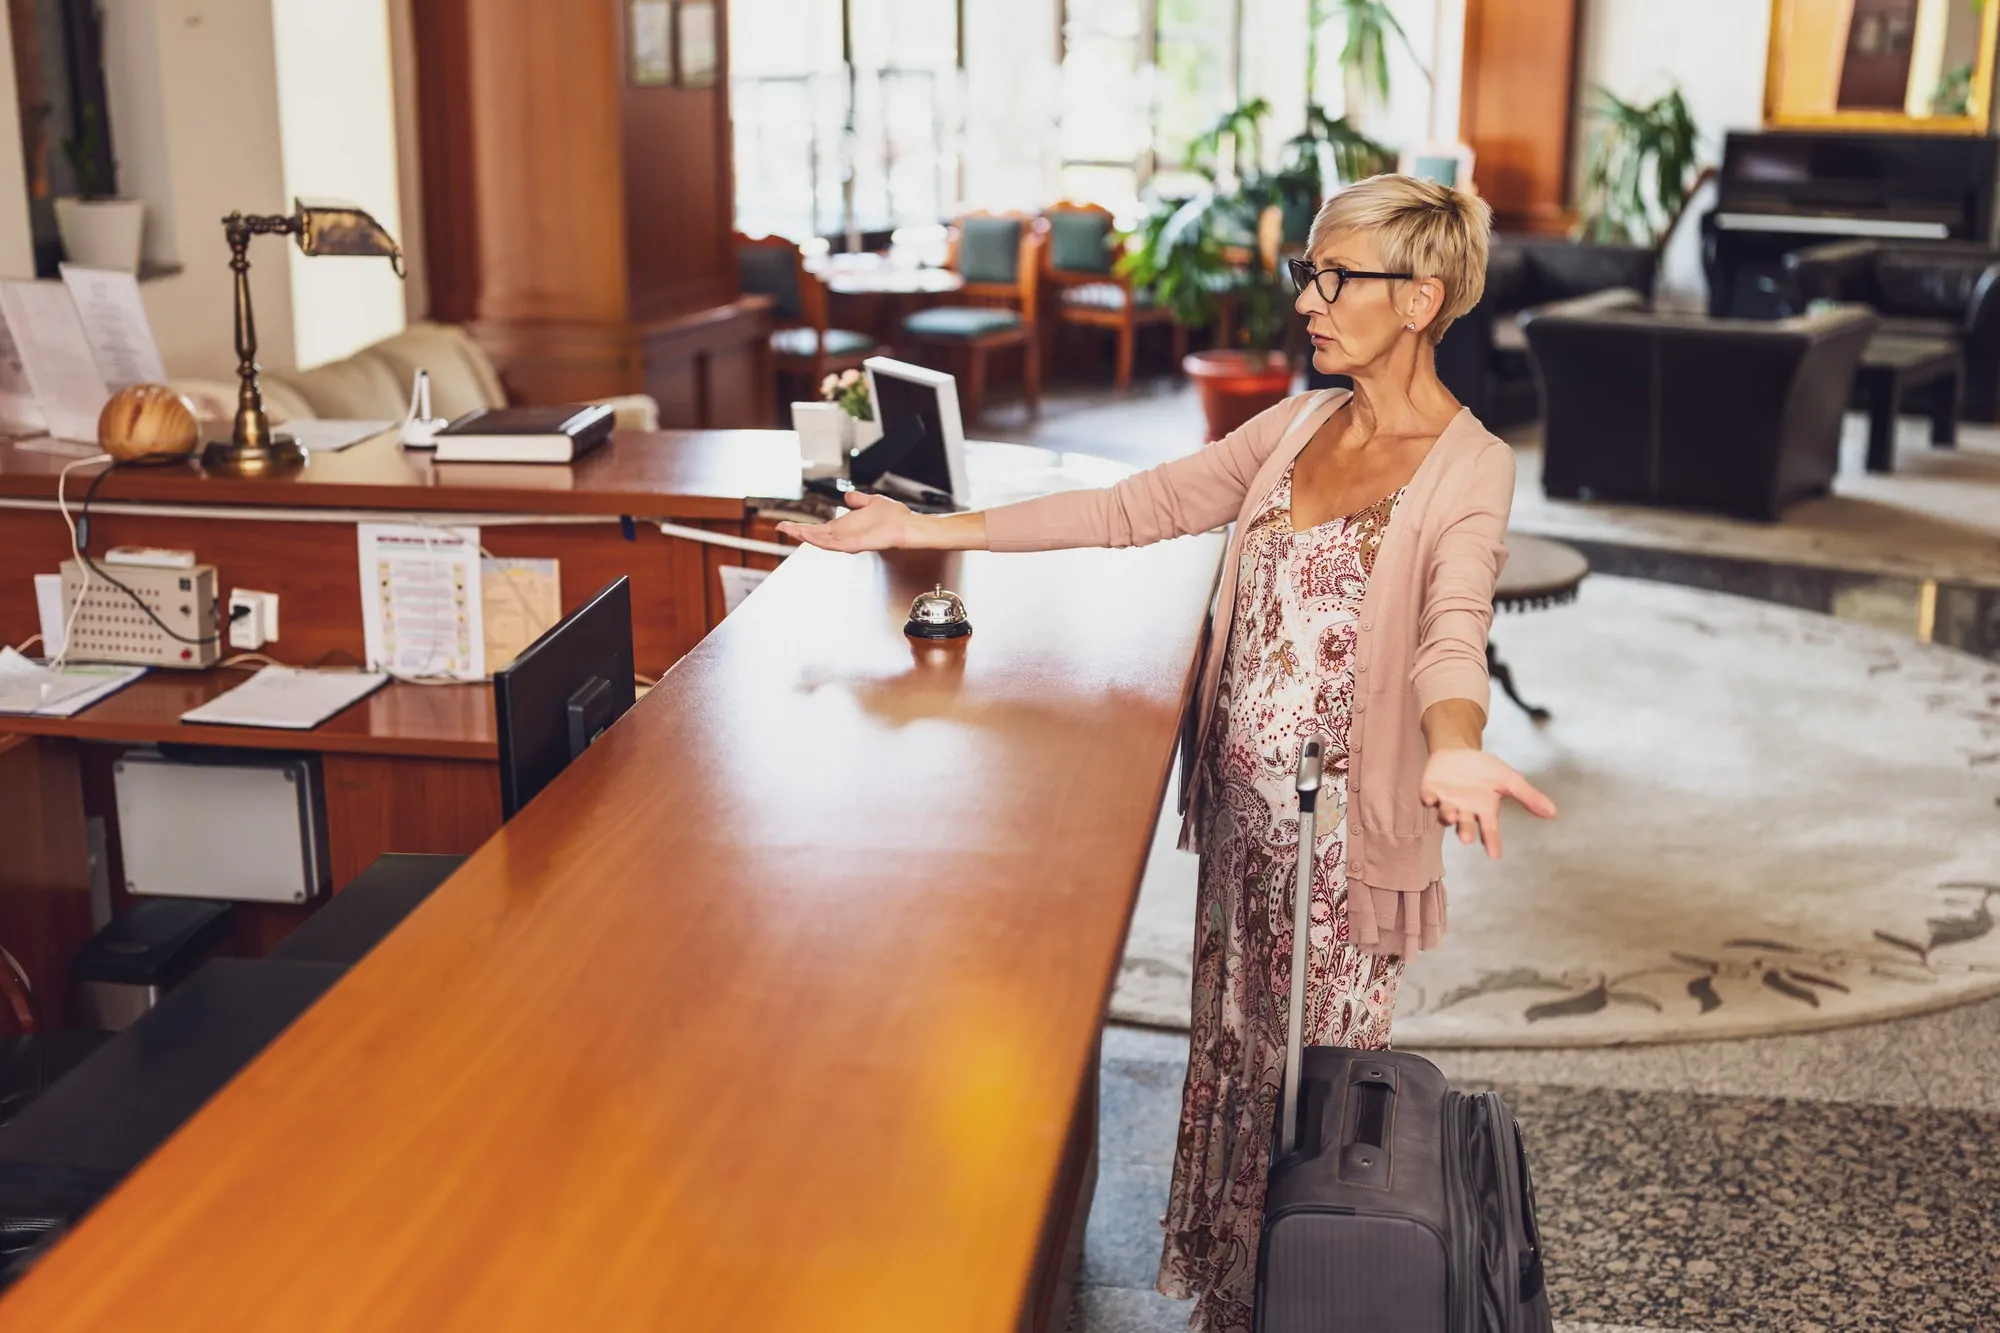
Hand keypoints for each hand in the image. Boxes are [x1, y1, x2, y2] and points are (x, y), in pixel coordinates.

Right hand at [775, 491, 914, 551]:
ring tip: (788, 529)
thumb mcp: (872, 502)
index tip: (788, 523)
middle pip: (815, 535)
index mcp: (845, 527)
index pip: (819, 528)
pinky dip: (818, 540)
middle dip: (797, 531)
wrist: (907, 524)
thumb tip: (848, 496)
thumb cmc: (894, 517)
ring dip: (803, 535)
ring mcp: (847, 541)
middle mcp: (844, 535)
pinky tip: (807, 535)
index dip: (803, 526)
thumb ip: (858, 500)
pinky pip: (833, 543)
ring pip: (820, 540)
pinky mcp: (854, 544)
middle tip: (781, 526)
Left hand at [1418, 748, 1555, 858]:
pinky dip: (1428, 798)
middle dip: (1466, 831)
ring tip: (1451, 816)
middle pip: (1465, 825)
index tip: (1495, 856)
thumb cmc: (1486, 770)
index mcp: (1485, 810)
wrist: (1460, 750)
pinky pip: (1428, 796)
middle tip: (1467, 838)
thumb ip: (1528, 797)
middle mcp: (1465, 810)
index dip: (1492, 842)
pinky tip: (1429, 798)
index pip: (1490, 829)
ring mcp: (1447, 801)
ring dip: (1447, 816)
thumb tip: (1554, 813)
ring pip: (1446, 813)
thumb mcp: (1510, 780)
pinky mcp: (1431, 790)